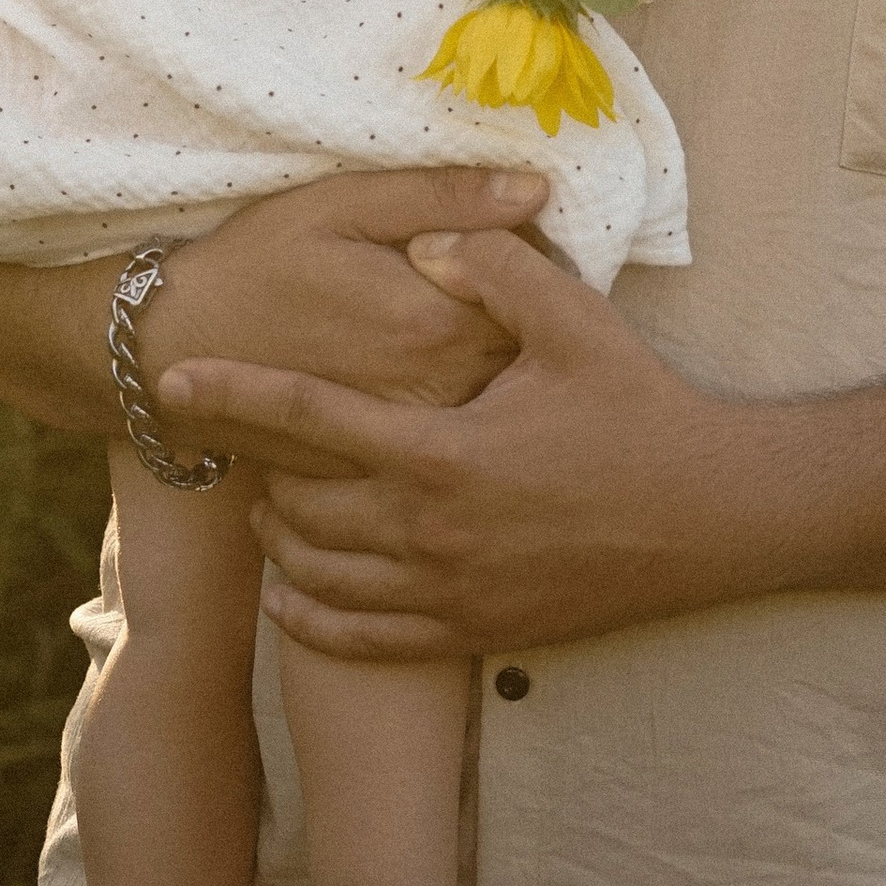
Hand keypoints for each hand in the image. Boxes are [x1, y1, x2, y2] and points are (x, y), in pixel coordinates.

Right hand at [134, 166, 547, 458]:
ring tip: (463, 335)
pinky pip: (441, 446)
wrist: (168, 347)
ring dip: (499, 380)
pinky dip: (452, 417)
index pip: (534, 301)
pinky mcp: (375, 471)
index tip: (522, 249)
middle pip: (522, 366)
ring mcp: (402, 443)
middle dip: (528, 330)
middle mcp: (429, 393)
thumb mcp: (343, 206)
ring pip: (490, 411)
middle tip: (508, 294)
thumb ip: (442, 197)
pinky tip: (432, 384)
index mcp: (433, 322)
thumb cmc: (258, 261)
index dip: (537, 274)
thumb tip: (536, 190)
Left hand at [161, 232, 773, 657]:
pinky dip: (311, 618)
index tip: (175, 378)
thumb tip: (420, 246)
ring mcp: (449, 592)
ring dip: (278, 542)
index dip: (233, 394)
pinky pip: (362, 639)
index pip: (307, 419)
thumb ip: (492, 270)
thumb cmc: (640, 410)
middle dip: (255, 471)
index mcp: (443, 452)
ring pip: (319, 579)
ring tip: (267, 504)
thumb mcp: (574, 320)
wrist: (710, 517)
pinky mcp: (473, 632)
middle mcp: (430, 533)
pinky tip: (292, 594)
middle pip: (299, 510)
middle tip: (243, 437)